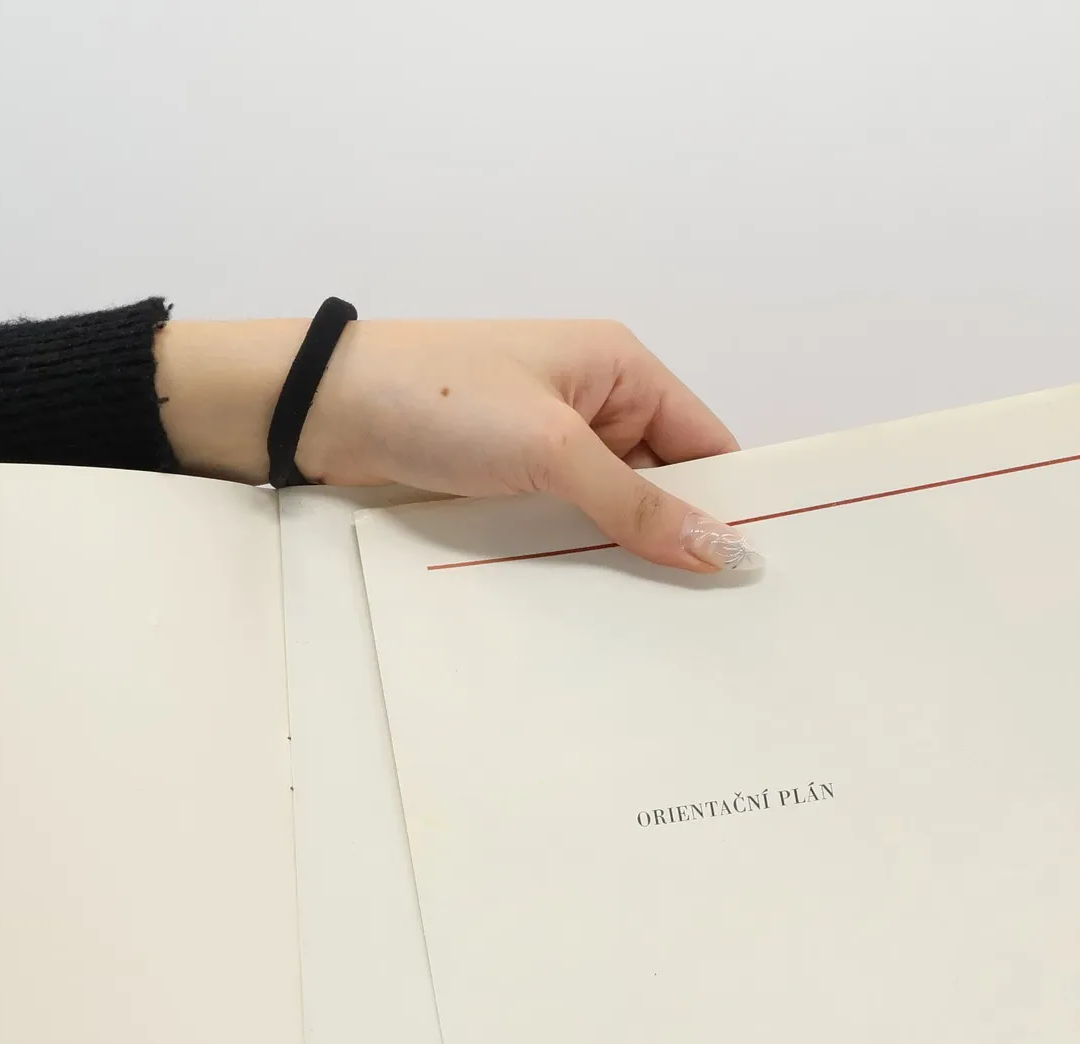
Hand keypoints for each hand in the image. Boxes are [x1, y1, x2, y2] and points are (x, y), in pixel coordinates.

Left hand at [155, 318, 758, 574]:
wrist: (322, 410)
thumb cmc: (441, 400)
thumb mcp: (552, 450)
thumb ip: (637, 505)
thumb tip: (727, 551)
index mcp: (621, 370)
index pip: (705, 444)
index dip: (731, 505)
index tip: (756, 580)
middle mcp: (592, 406)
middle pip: (661, 487)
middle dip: (679, 546)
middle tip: (715, 629)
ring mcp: (544, 450)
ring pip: (608, 517)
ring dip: (623, 564)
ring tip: (663, 638)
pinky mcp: (503, 488)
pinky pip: (559, 531)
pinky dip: (574, 565)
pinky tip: (594, 620)